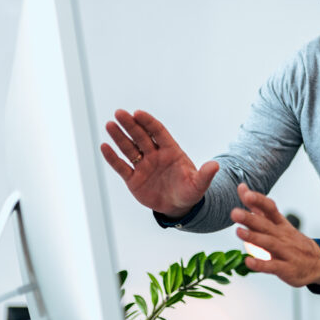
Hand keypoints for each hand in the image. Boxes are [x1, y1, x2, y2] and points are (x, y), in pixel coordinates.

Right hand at [100, 109, 218, 218]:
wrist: (178, 207)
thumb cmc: (189, 191)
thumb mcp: (199, 185)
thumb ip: (205, 175)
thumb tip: (216, 166)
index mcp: (171, 151)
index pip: (158, 132)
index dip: (148, 122)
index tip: (138, 113)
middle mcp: (155, 155)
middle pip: (141, 136)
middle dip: (130, 125)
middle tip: (119, 113)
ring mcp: (143, 166)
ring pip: (129, 149)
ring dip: (119, 137)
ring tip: (109, 125)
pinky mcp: (133, 179)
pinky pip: (121, 167)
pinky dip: (113, 158)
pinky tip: (104, 146)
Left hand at [231, 183, 319, 286]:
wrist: (317, 262)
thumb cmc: (291, 241)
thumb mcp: (277, 223)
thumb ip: (257, 208)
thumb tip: (241, 188)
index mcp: (280, 223)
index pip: (270, 208)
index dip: (259, 200)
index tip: (246, 194)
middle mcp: (283, 235)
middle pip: (266, 225)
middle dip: (250, 219)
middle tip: (234, 213)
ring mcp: (285, 252)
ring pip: (269, 243)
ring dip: (254, 237)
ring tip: (239, 232)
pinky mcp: (286, 268)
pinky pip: (272, 266)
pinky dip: (260, 265)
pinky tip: (248, 262)